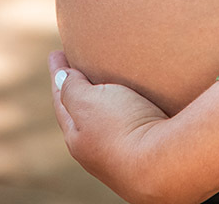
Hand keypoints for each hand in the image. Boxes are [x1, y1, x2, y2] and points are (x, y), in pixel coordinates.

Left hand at [49, 51, 173, 203]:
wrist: (163, 165)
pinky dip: (122, 108)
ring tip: (105, 82)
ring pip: (104, 119)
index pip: (62, 98)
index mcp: (76, 136)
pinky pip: (126, 122)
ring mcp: (118, 151)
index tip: (56, 53)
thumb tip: (61, 79)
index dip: (58, 74)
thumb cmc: (122, 129)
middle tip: (75, 66)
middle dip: (76, 90)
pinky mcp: (143, 148)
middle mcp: (94, 148)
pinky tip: (134, 103)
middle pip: (80, 112)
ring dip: (100, 100)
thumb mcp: (90, 103)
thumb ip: (73, 90)